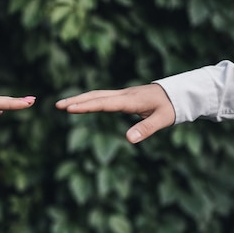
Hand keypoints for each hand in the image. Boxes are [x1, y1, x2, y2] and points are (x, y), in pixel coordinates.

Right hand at [55, 84, 174, 143]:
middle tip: (57, 105)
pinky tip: (81, 104)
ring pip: (97, 95)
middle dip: (76, 101)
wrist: (177, 93)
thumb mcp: (162, 120)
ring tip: (63, 104)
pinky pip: (102, 97)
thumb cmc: (170, 107)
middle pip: (95, 96)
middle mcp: (123, 95)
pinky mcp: (123, 96)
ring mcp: (122, 94)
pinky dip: (89, 99)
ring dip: (80, 99)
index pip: (104, 103)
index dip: (86, 106)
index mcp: (130, 100)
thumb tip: (129, 139)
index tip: (69, 108)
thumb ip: (146, 129)